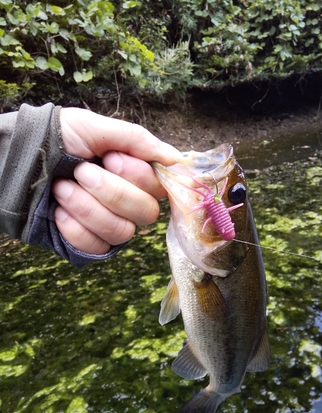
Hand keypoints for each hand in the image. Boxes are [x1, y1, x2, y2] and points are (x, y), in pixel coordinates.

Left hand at [51, 108, 179, 253]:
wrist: (17, 161)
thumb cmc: (56, 139)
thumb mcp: (94, 127)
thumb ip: (137, 140)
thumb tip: (175, 158)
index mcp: (133, 175)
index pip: (159, 188)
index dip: (137, 177)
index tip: (110, 158)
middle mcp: (127, 203)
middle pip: (146, 213)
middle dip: (110, 191)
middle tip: (81, 172)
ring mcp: (108, 226)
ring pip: (122, 231)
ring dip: (88, 208)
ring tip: (62, 189)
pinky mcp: (88, 245)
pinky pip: (97, 247)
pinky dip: (75, 228)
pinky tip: (58, 212)